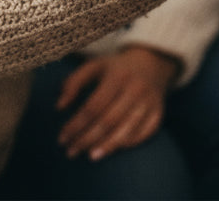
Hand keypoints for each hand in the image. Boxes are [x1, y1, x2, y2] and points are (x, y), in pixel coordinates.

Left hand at [56, 47, 179, 159]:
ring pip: (128, 129)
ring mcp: (150, 100)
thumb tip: (59, 107)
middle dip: (87, 139)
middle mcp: (136, 88)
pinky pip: (145, 132)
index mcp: (118, 76)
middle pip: (109, 120)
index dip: (75, 125)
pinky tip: (114, 148)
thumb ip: (74, 82)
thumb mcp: (95, 66)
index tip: (62, 138)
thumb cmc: (116, 68)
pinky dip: (129, 142)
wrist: (152, 62)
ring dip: (108, 145)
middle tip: (71, 152)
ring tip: (91, 156)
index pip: (93, 106)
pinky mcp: (158, 110)